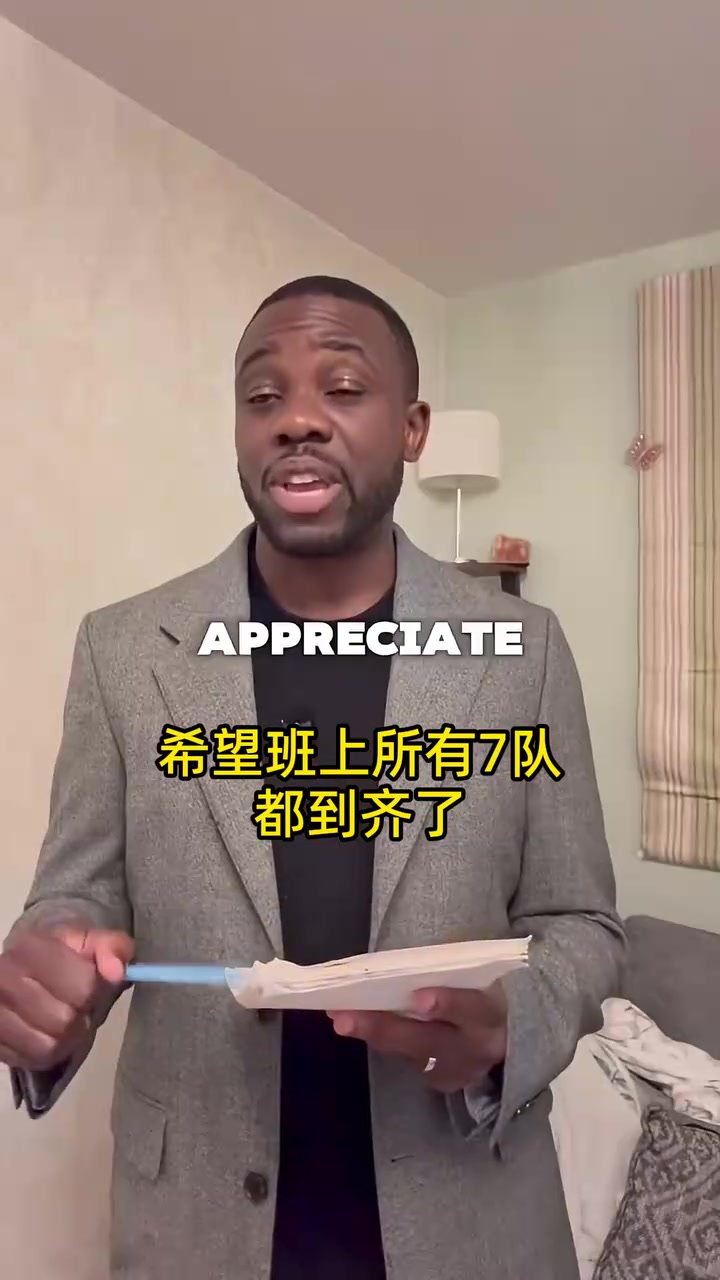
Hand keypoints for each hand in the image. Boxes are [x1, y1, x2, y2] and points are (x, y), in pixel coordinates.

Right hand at [0, 924, 133, 1070]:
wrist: (22, 969)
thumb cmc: (60, 955)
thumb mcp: (90, 941)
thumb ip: (112, 947)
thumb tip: (116, 972)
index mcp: (30, 949)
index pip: (83, 986)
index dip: (94, 990)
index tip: (89, 984)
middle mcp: (4, 980)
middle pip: (64, 1020)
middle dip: (80, 1015)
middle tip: (76, 1006)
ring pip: (47, 1045)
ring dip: (66, 1039)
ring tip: (65, 1022)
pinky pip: (32, 1060)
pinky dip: (48, 1053)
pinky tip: (49, 1034)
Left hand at [327, 982, 507, 1093]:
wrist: (511, 1034)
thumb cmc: (489, 989)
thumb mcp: (483, 977)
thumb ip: (457, 970)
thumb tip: (411, 956)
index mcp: (492, 1014)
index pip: (474, 1009)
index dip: (450, 1004)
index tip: (420, 998)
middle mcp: (476, 1047)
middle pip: (429, 1040)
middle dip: (386, 1027)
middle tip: (347, 1017)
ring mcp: (459, 1068)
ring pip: (412, 1054)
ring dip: (373, 1034)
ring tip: (339, 1018)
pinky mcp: (442, 1080)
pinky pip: (407, 1061)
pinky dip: (380, 1041)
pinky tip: (352, 1025)